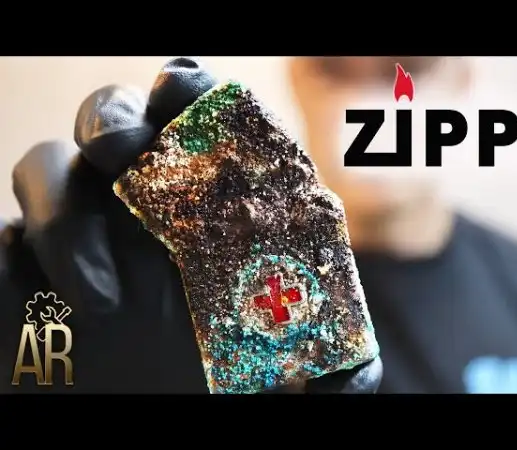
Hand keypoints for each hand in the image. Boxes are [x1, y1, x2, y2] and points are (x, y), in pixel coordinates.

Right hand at [12, 57, 381, 392]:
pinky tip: (44, 301)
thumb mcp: (290, 375)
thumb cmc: (230, 380)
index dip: (186, 91)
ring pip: (48, 169)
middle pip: (116, 121)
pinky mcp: (32, 271)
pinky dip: (14, 258)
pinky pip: (5, 242)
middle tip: (118, 153)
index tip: (181, 96)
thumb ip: (330, 368)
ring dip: (61, 209)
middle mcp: (144, 201)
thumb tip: (361, 379)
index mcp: (211, 199)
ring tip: (102, 294)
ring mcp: (86, 230)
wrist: (162, 404)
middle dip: (109, 118)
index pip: (195, 114)